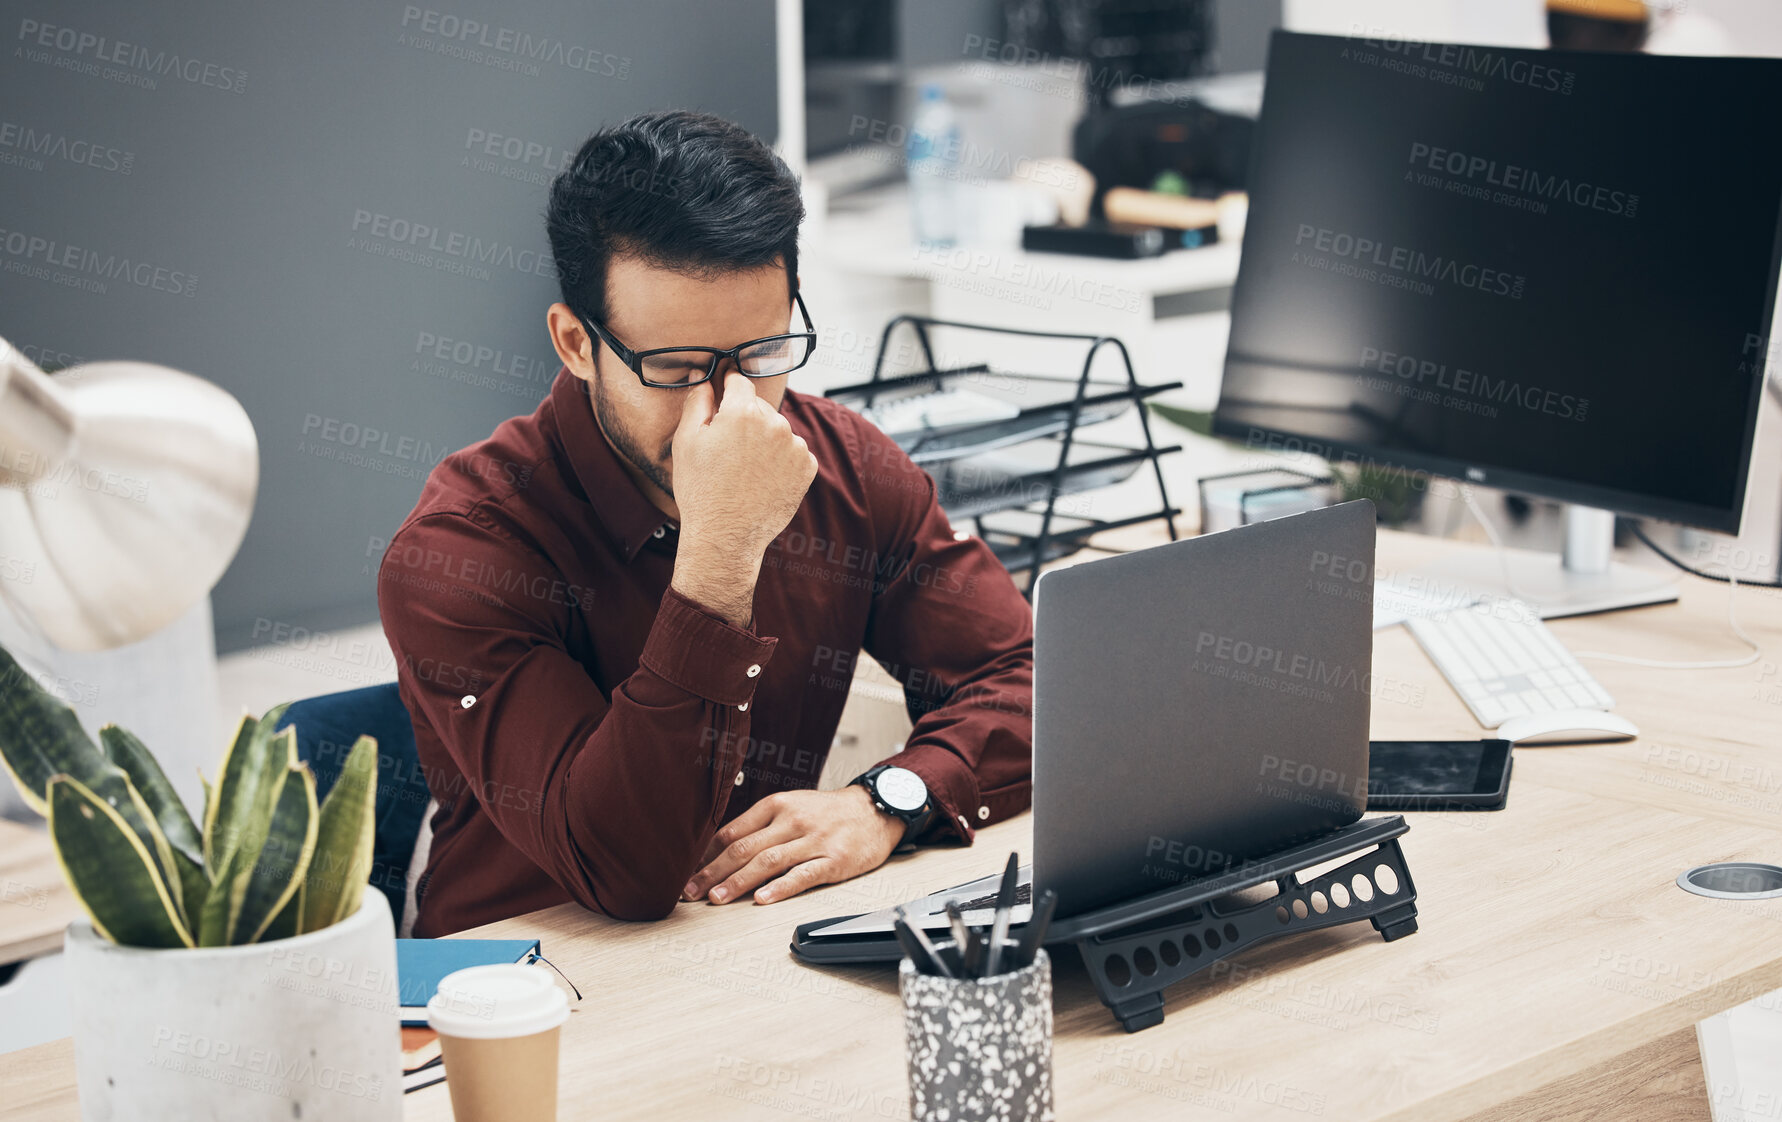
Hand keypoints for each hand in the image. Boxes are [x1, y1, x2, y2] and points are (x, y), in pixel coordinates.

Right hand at [668, 373, 817, 623]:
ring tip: (744, 469)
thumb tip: (705, 378)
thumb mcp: (687, 441)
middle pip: (759, 408)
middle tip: (728, 449)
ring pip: (777, 430)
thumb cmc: (700, 490)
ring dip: (765, 440)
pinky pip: (793, 452)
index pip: (740, 382)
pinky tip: (762, 478)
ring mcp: (795, 446)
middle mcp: (775, 423)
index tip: (727, 391)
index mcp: (743, 412)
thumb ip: (698, 402)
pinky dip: (781, 460)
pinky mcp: (808, 468)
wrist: (726, 536)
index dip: (730, 385)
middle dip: (745, 420)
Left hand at [682, 786, 905, 905]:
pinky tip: (762, 899)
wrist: (875, 809)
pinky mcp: (834, 861)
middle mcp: (792, 821)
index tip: (688, 872)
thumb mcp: (791, 806)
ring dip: (738, 882)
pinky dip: (780, 888)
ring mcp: (814, 841)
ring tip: (716, 899)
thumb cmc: (828, 812)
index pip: (733, 831)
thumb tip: (720, 849)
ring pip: (768, 862)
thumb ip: (759, 825)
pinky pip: (803, 875)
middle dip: (713, 872)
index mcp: (777, 805)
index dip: (707, 855)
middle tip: (690, 891)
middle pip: (745, 848)